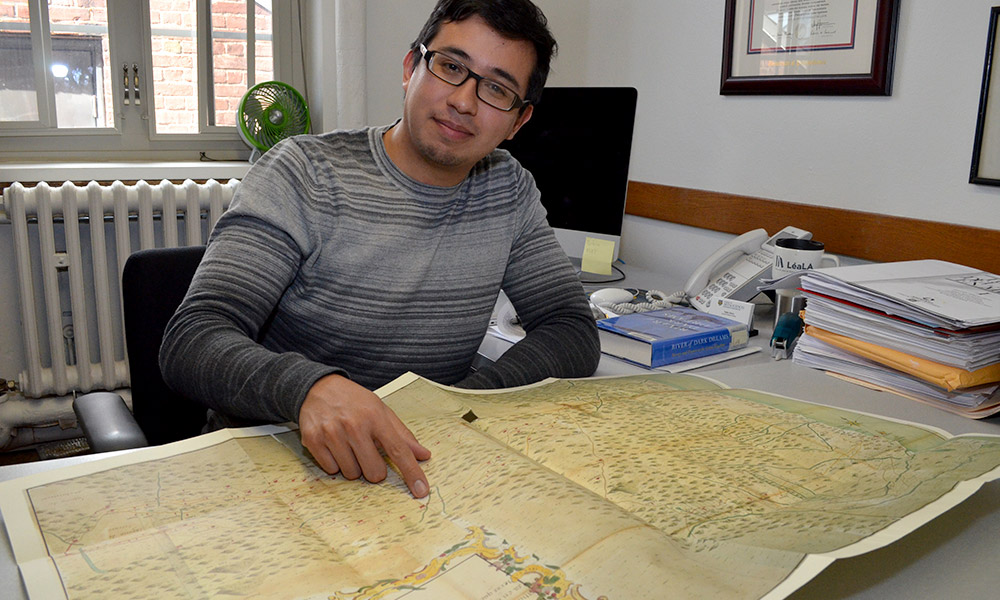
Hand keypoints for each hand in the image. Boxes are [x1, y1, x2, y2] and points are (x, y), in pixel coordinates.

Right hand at [299, 374, 430, 497]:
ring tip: (348, 445)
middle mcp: (354, 426)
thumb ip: (402, 435)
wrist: (319, 387)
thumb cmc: (355, 401)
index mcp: (375, 417)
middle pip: (374, 472)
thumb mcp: (381, 410)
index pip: (398, 450)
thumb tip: (424, 455)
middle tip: (367, 452)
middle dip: (374, 469)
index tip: (421, 491)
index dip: (411, 472)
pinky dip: (335, 463)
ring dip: (354, 465)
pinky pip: (331, 470)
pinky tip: (334, 446)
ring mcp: (332, 434)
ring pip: (352, 474)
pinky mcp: (313, 440)